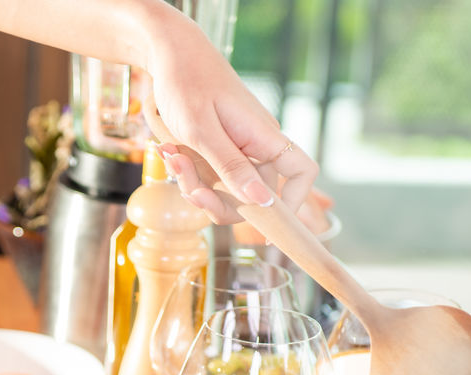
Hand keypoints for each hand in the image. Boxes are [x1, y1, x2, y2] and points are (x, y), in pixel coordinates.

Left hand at [139, 12, 318, 223]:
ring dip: (197, 188)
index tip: (265, 223)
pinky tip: (170, 155)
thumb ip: (231, 167)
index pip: (301, 173)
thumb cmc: (187, 83)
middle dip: (219, 202)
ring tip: (173, 161)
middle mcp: (255, 146)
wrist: (169, 55)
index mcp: (263, 137)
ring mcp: (236, 150)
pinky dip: (189, 176)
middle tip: (189, 188)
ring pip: (226, 192)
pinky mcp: (218, 152)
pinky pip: (210, 179)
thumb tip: (263, 201)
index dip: (293, 201)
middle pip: (254, 197)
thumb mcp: (203, 130)